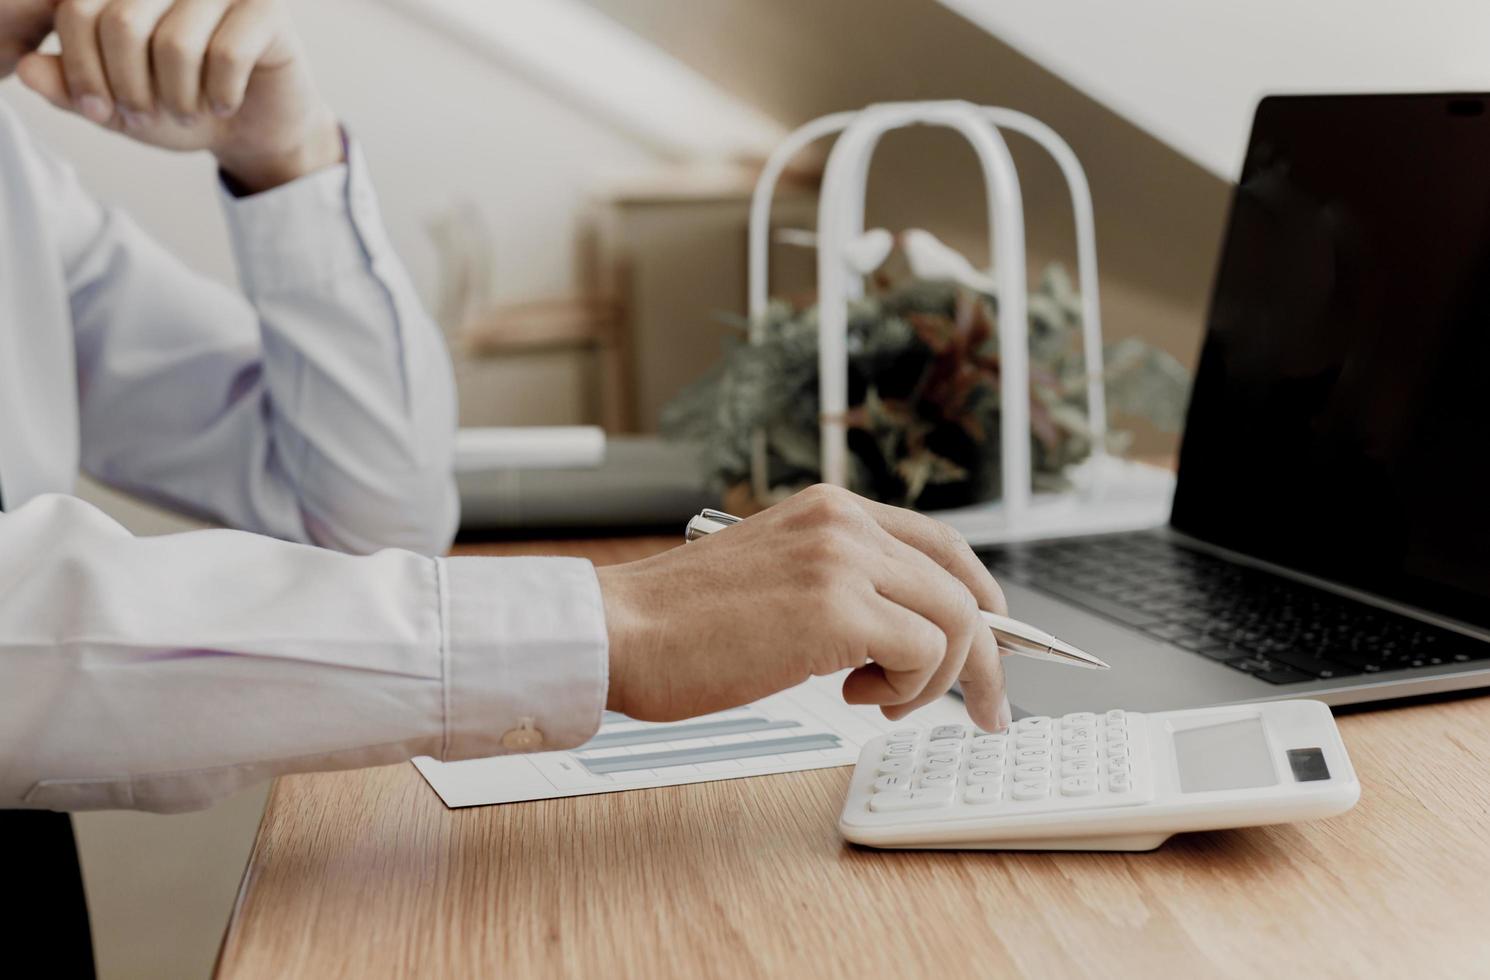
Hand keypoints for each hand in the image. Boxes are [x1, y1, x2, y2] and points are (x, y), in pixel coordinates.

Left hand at [14, 0, 341, 191]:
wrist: (253, 127)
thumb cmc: (182, 104)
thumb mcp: (116, 105)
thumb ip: (70, 88)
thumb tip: (28, 71)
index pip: (79, 9)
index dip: (81, 68)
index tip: (97, 111)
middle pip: (123, 23)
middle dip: (130, 88)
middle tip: (144, 118)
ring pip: (176, 44)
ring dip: (179, 99)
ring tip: (188, 115)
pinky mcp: (266, 9)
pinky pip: (228, 54)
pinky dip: (221, 94)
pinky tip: (225, 104)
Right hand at [596, 484, 1011, 731]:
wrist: (618, 632)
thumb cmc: (679, 622)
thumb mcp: (775, 577)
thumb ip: (839, 585)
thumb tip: (905, 632)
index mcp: (829, 509)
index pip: (940, 543)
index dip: (980, 598)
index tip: (993, 644)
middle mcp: (844, 522)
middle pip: (962, 586)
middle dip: (983, 657)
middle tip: (984, 707)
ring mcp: (842, 561)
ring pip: (955, 622)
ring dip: (931, 680)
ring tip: (875, 699)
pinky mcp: (836, 611)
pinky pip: (922, 654)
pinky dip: (903, 689)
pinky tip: (848, 696)